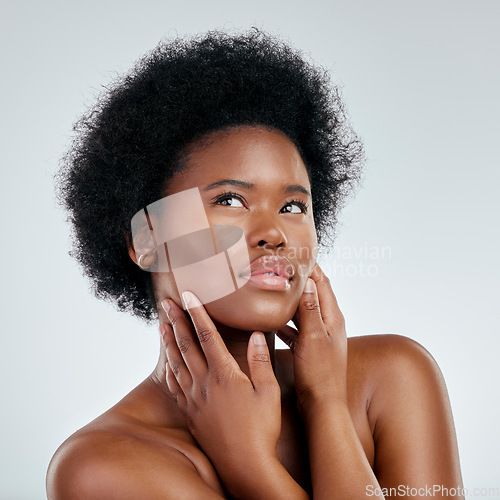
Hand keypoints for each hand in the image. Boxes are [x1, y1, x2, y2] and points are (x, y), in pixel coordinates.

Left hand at [159, 292, 281, 494]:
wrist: (245, 466)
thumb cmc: (261, 428)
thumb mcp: (268, 391)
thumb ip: (259, 360)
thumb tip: (256, 335)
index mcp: (224, 374)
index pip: (207, 335)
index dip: (197, 313)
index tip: (188, 295)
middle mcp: (204, 383)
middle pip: (186, 344)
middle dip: (176, 320)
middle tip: (166, 302)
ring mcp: (194, 399)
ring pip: (176, 362)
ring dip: (168, 341)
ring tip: (162, 325)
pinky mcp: (190, 414)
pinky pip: (174, 386)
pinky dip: (169, 369)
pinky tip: (167, 363)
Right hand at [276, 263, 347, 415]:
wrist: (321, 405)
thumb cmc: (319, 373)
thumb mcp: (312, 337)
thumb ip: (310, 309)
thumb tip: (309, 281)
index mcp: (332, 318)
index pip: (323, 284)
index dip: (312, 268)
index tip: (297, 255)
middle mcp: (329, 324)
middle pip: (315, 295)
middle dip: (301, 281)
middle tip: (283, 269)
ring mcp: (320, 337)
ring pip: (305, 311)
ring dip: (293, 301)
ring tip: (276, 289)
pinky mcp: (311, 348)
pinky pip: (298, 328)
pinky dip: (287, 321)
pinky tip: (273, 321)